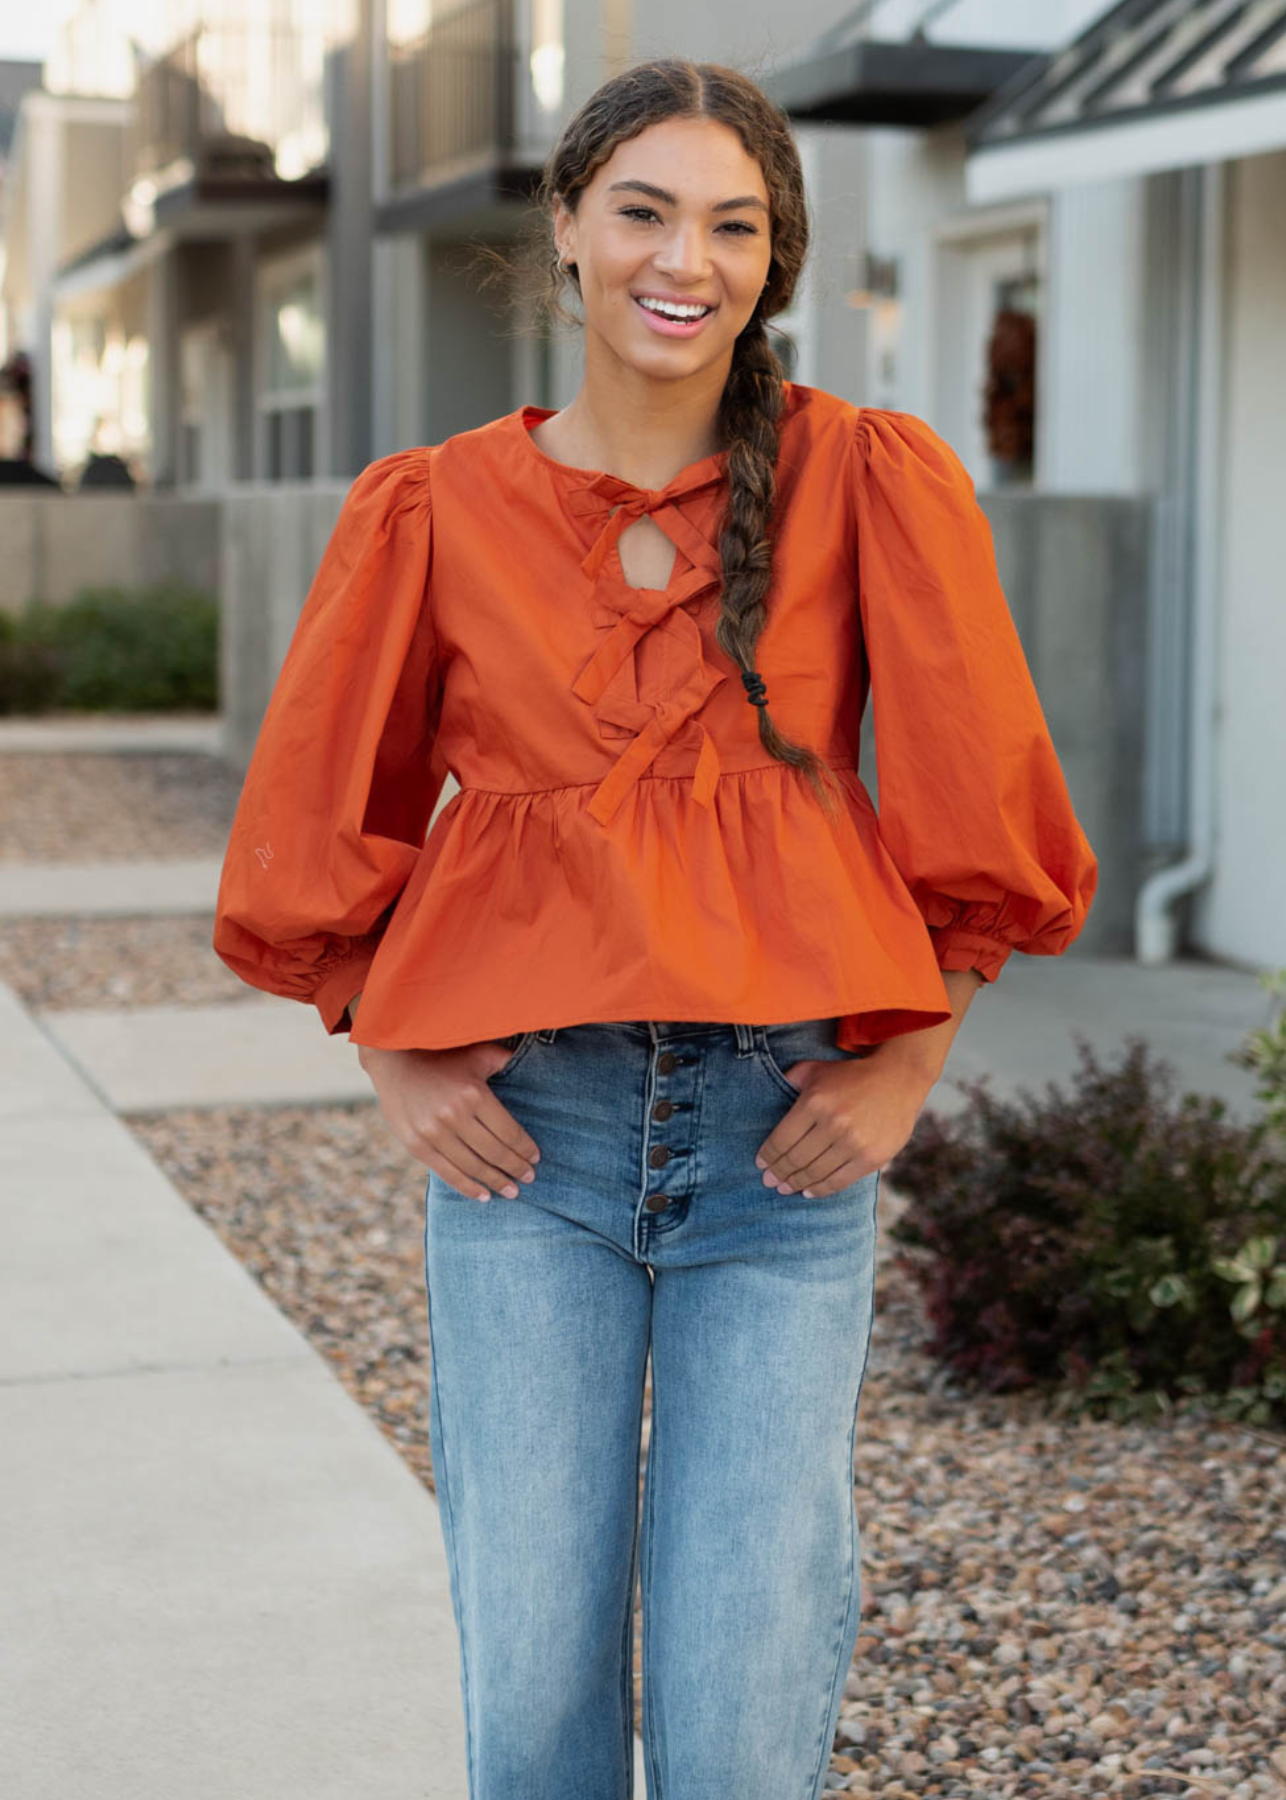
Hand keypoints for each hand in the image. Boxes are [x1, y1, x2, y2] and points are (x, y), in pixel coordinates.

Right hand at [357, 1039, 540, 1199]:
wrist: (394, 1061)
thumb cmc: (442, 1058)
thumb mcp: (475, 1054)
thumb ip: (502, 1060)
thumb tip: (525, 1062)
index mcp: (473, 1094)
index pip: (508, 1131)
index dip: (524, 1148)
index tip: (535, 1158)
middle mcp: (454, 1115)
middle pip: (494, 1152)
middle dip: (515, 1168)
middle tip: (529, 1178)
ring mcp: (433, 1133)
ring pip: (473, 1166)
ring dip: (495, 1182)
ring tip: (511, 1192)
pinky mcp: (416, 1145)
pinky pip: (447, 1173)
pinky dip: (467, 1187)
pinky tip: (483, 1196)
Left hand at [754, 1052, 935, 1196]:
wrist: (898, 1079)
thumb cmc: (851, 1076)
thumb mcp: (817, 1069)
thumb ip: (791, 1079)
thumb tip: (768, 1091)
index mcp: (815, 1102)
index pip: (782, 1139)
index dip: (768, 1156)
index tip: (761, 1165)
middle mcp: (833, 1123)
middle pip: (796, 1158)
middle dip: (778, 1173)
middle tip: (769, 1182)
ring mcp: (854, 1142)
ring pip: (816, 1172)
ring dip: (796, 1183)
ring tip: (785, 1188)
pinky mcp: (872, 1157)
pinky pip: (840, 1180)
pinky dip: (821, 1189)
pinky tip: (808, 1191)